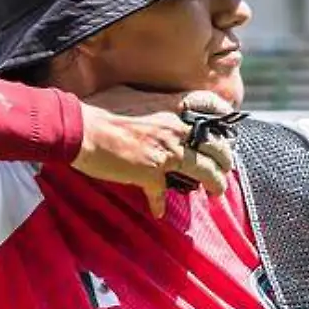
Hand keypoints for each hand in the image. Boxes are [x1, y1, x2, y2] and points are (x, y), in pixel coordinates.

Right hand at [73, 89, 236, 217]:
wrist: (80, 127)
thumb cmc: (100, 108)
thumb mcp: (133, 96)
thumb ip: (152, 104)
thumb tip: (153, 107)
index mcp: (171, 107)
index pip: (209, 106)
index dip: (223, 116)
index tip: (228, 127)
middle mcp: (175, 128)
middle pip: (215, 144)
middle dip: (226, 158)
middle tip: (226, 167)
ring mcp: (165, 152)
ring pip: (204, 170)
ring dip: (216, 184)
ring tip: (218, 193)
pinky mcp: (151, 173)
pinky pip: (161, 194)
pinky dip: (160, 204)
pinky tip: (158, 212)